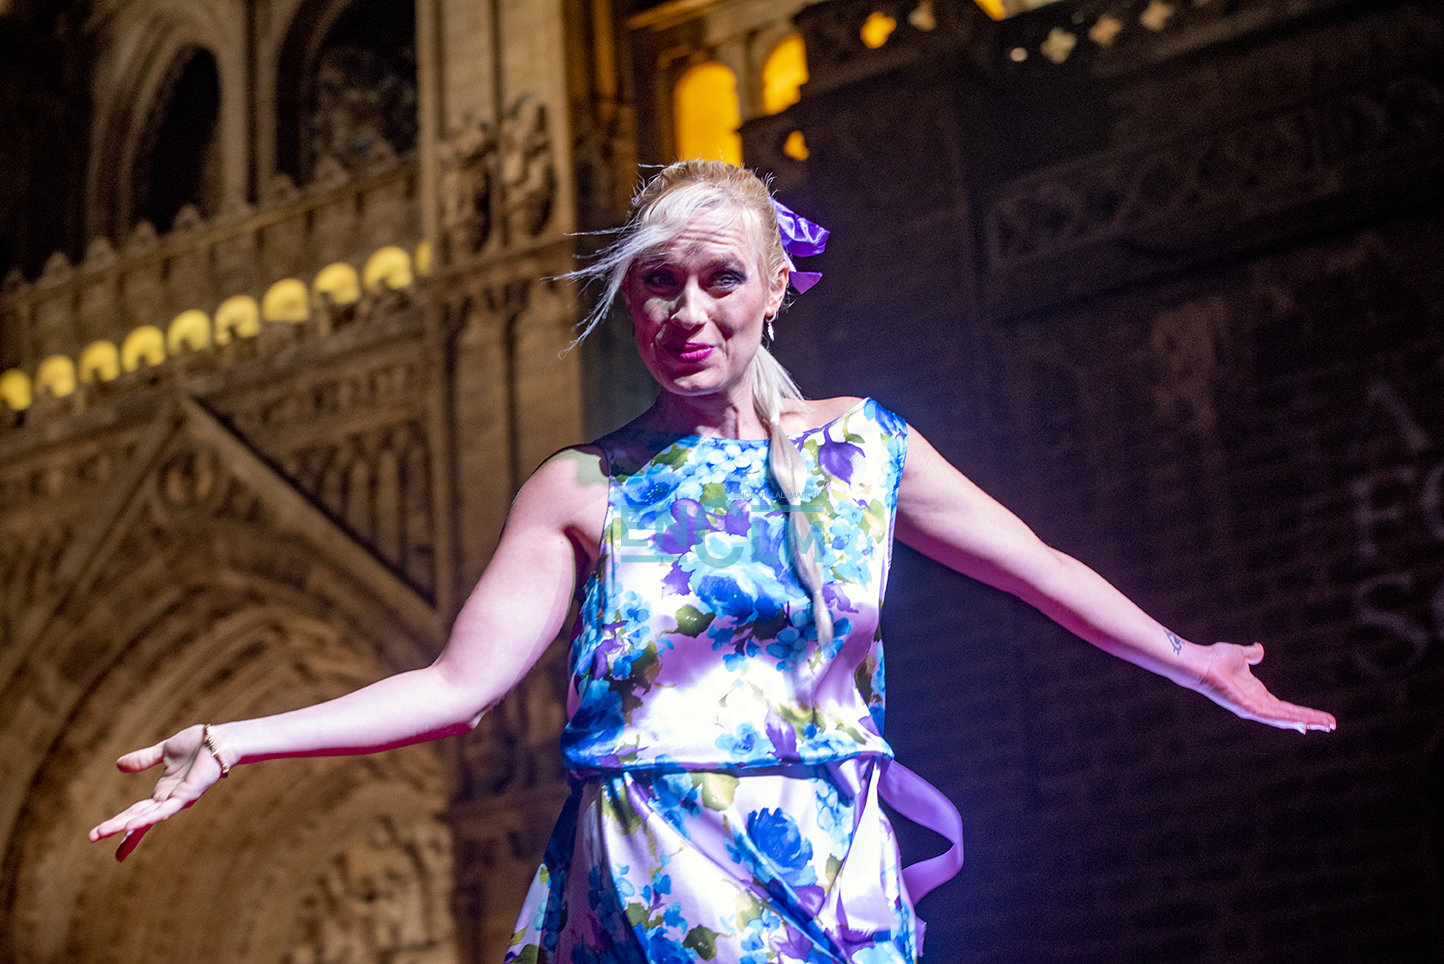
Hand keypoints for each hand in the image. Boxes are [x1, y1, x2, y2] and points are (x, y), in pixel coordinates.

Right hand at [88, 724, 225, 860]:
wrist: (219, 738)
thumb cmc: (198, 743)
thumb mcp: (163, 751)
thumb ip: (143, 760)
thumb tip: (118, 765)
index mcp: (163, 791)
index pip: (138, 812)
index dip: (121, 825)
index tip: (103, 837)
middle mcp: (168, 799)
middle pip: (137, 818)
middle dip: (115, 828)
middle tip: (92, 838)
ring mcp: (177, 799)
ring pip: (146, 817)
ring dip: (123, 826)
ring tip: (101, 833)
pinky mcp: (187, 795)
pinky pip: (165, 810)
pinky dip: (148, 818)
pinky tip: (131, 826)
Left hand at [1192, 642, 1335, 732]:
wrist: (1200, 661)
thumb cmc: (1215, 659)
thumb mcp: (1240, 655)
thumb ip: (1251, 654)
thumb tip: (1259, 649)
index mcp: (1257, 694)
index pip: (1285, 707)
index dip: (1303, 712)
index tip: (1320, 718)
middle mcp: (1256, 704)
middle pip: (1289, 715)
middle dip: (1311, 720)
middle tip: (1332, 726)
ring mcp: (1251, 707)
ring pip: (1284, 718)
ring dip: (1305, 721)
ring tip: (1326, 726)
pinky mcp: (1245, 706)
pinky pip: (1270, 715)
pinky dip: (1287, 719)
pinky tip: (1302, 723)